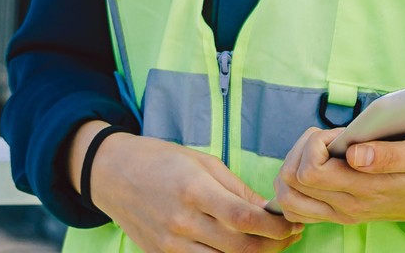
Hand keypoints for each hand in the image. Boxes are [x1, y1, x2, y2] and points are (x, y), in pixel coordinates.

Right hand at [76, 125, 302, 252]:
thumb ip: (236, 188)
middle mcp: (182, 222)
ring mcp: (170, 245)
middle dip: (273, 245)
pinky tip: (240, 251)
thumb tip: (269, 209)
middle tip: (290, 236)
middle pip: (241, 248)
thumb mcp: (201, 162)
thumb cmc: (160, 160)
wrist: (111, 174)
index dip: (276, 227)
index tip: (292, 224)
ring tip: (269, 245)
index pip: (245, 219)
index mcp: (194, 190)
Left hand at [273, 130, 404, 227]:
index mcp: (365, 190)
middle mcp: (348, 207)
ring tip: (323, 150)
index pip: (309, 172)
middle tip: (330, 137)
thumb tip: (353, 154)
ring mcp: (343, 213)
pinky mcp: (343, 213)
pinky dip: (298, 185)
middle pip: (291, 182)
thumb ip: (390, 154)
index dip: (314, 144)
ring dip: (295, 166)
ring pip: (289, 197)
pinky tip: (319, 167)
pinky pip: (300, 206)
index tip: (339, 133)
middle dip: (302, 150)